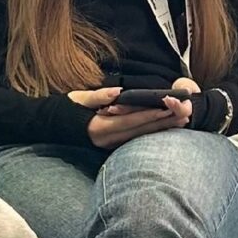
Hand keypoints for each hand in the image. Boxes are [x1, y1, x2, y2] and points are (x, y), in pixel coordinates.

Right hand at [67, 85, 190, 147]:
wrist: (53, 128)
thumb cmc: (66, 109)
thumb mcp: (78, 99)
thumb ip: (98, 96)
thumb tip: (117, 91)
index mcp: (100, 127)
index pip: (131, 120)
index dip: (150, 114)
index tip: (168, 107)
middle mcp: (107, 139)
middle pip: (141, 131)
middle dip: (163, 122)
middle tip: (184, 113)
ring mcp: (111, 145)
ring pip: (141, 136)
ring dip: (161, 128)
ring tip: (181, 120)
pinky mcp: (113, 146)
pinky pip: (136, 138)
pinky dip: (151, 132)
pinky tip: (165, 127)